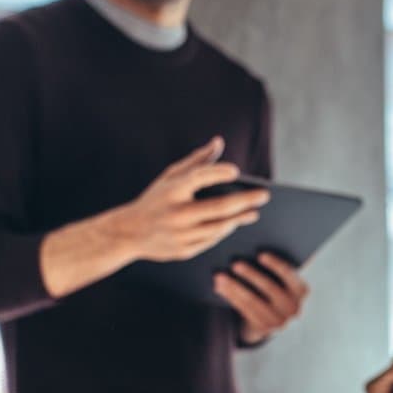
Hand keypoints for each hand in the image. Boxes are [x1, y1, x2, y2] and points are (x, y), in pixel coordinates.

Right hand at [112, 138, 269, 263]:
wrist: (128, 233)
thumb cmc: (155, 200)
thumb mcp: (170, 177)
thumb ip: (197, 161)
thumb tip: (219, 142)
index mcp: (172, 190)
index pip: (199, 177)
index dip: (218, 173)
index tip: (235, 172)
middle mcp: (176, 213)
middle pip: (219, 207)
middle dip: (246, 201)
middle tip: (264, 195)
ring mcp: (180, 234)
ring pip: (219, 227)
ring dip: (240, 219)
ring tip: (253, 211)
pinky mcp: (183, 250)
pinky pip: (211, 241)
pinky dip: (225, 231)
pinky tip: (235, 224)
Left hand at [217, 253, 309, 345]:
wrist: (271, 321)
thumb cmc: (274, 290)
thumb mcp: (281, 282)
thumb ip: (274, 269)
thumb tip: (247, 249)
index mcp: (301, 290)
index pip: (289, 275)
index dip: (275, 265)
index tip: (260, 255)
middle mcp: (294, 307)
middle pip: (269, 288)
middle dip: (251, 274)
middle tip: (235, 264)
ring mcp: (280, 321)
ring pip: (253, 300)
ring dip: (234, 287)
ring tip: (219, 276)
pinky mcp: (264, 328)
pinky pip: (244, 310)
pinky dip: (230, 297)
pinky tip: (219, 288)